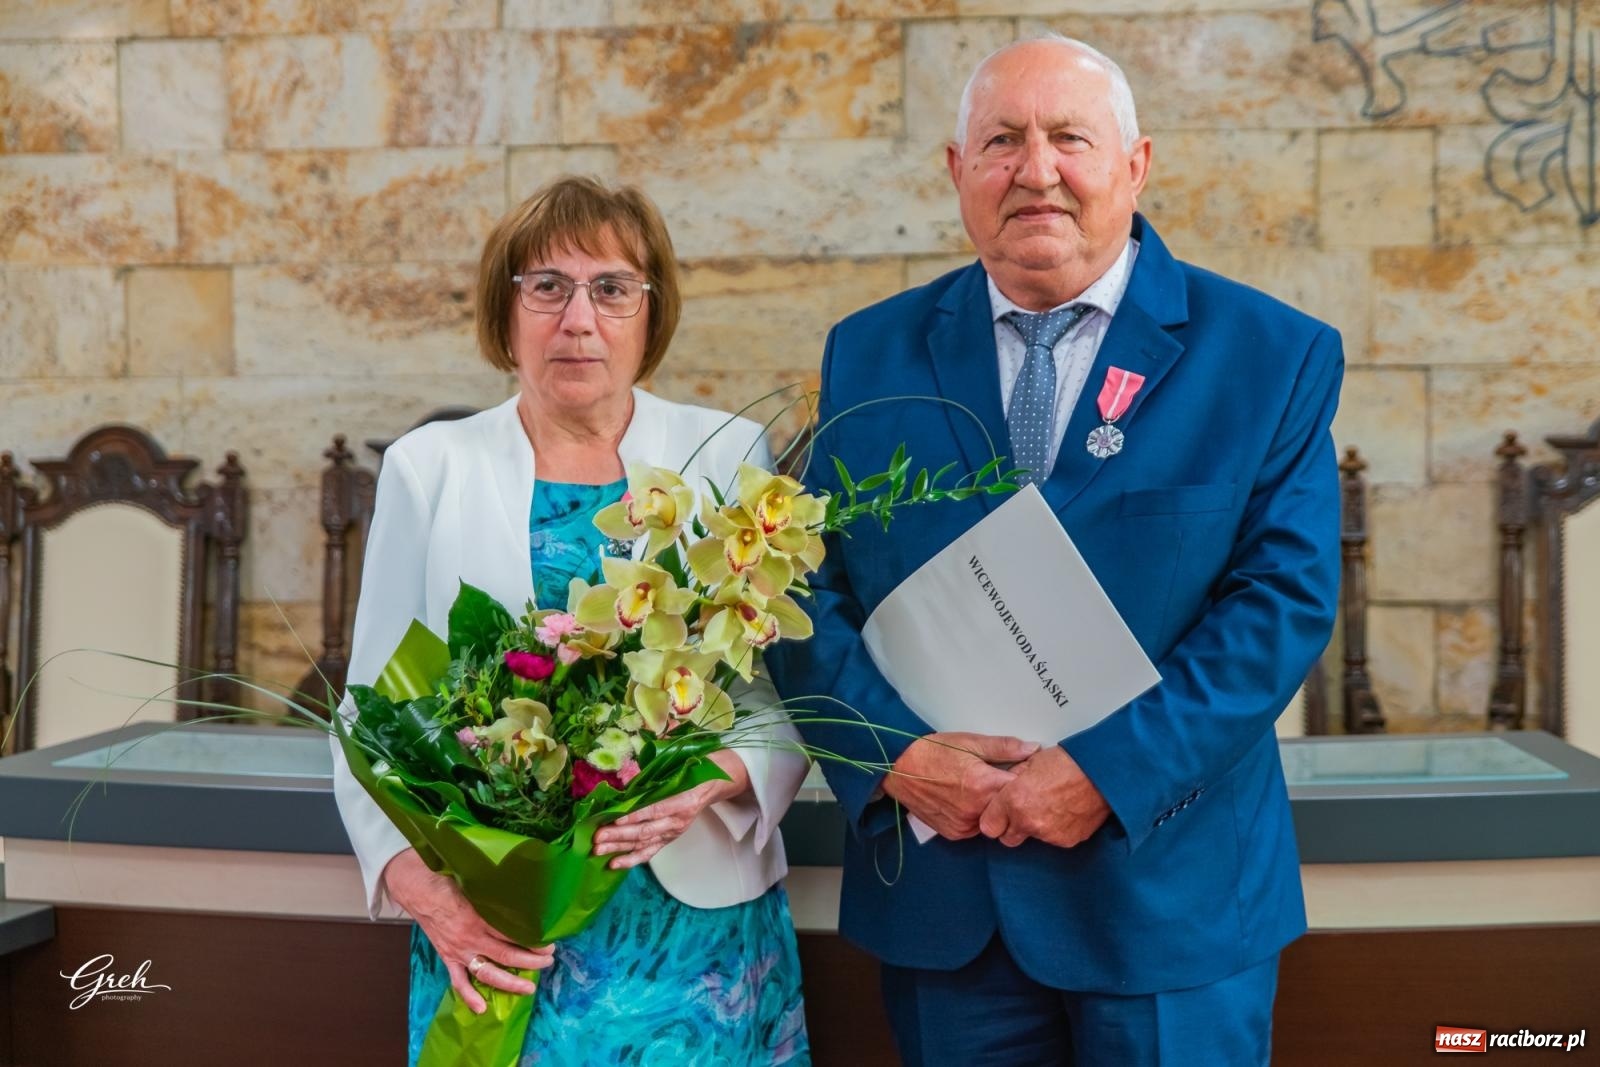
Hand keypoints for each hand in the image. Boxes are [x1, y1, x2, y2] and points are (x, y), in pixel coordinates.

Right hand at [382, 849, 555, 1014]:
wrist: (416, 888)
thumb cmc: (447, 879)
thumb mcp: (474, 881)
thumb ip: (494, 892)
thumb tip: (522, 890)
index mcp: (478, 916)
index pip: (512, 934)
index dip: (533, 941)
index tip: (550, 942)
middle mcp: (470, 937)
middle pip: (506, 955)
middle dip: (531, 962)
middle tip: (549, 961)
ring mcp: (458, 950)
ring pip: (487, 973)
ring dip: (509, 983)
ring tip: (529, 988)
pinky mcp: (448, 957)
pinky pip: (458, 981)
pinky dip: (469, 996)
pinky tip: (481, 1009)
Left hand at [591, 749, 749, 868]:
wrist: (712, 784)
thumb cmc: (692, 771)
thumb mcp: (677, 766)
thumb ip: (653, 776)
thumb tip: (626, 785)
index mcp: (683, 800)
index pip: (655, 809)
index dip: (635, 815)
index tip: (615, 818)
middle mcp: (678, 820)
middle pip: (646, 830)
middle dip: (619, 835)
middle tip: (598, 837)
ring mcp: (673, 831)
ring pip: (644, 843)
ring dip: (619, 848)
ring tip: (598, 850)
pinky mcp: (668, 839)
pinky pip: (649, 852)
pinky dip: (631, 859)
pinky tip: (615, 864)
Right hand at [881, 732, 1039, 840]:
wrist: (897, 768)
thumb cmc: (931, 752)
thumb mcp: (969, 742)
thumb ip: (1004, 748)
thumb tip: (1032, 749)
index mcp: (983, 785)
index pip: (1022, 789)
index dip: (1023, 778)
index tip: (1018, 770)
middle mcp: (976, 810)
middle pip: (1010, 807)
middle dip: (1010, 794)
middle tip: (997, 778)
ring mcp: (965, 824)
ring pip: (994, 819)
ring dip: (993, 807)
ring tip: (978, 788)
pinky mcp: (955, 833)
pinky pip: (977, 828)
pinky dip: (977, 816)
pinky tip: (967, 800)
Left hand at [978, 745, 1110, 848]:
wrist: (1103, 773)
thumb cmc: (1070, 762)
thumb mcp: (1032, 761)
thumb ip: (1013, 778)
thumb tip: (1007, 784)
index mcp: (1014, 800)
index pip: (988, 827)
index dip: (993, 819)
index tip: (998, 814)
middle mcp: (1029, 822)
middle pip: (1007, 839)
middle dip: (1011, 827)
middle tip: (1023, 811)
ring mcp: (1048, 834)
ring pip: (1032, 838)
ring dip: (1035, 827)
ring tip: (1050, 805)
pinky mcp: (1066, 841)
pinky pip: (1053, 839)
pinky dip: (1055, 829)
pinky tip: (1064, 811)